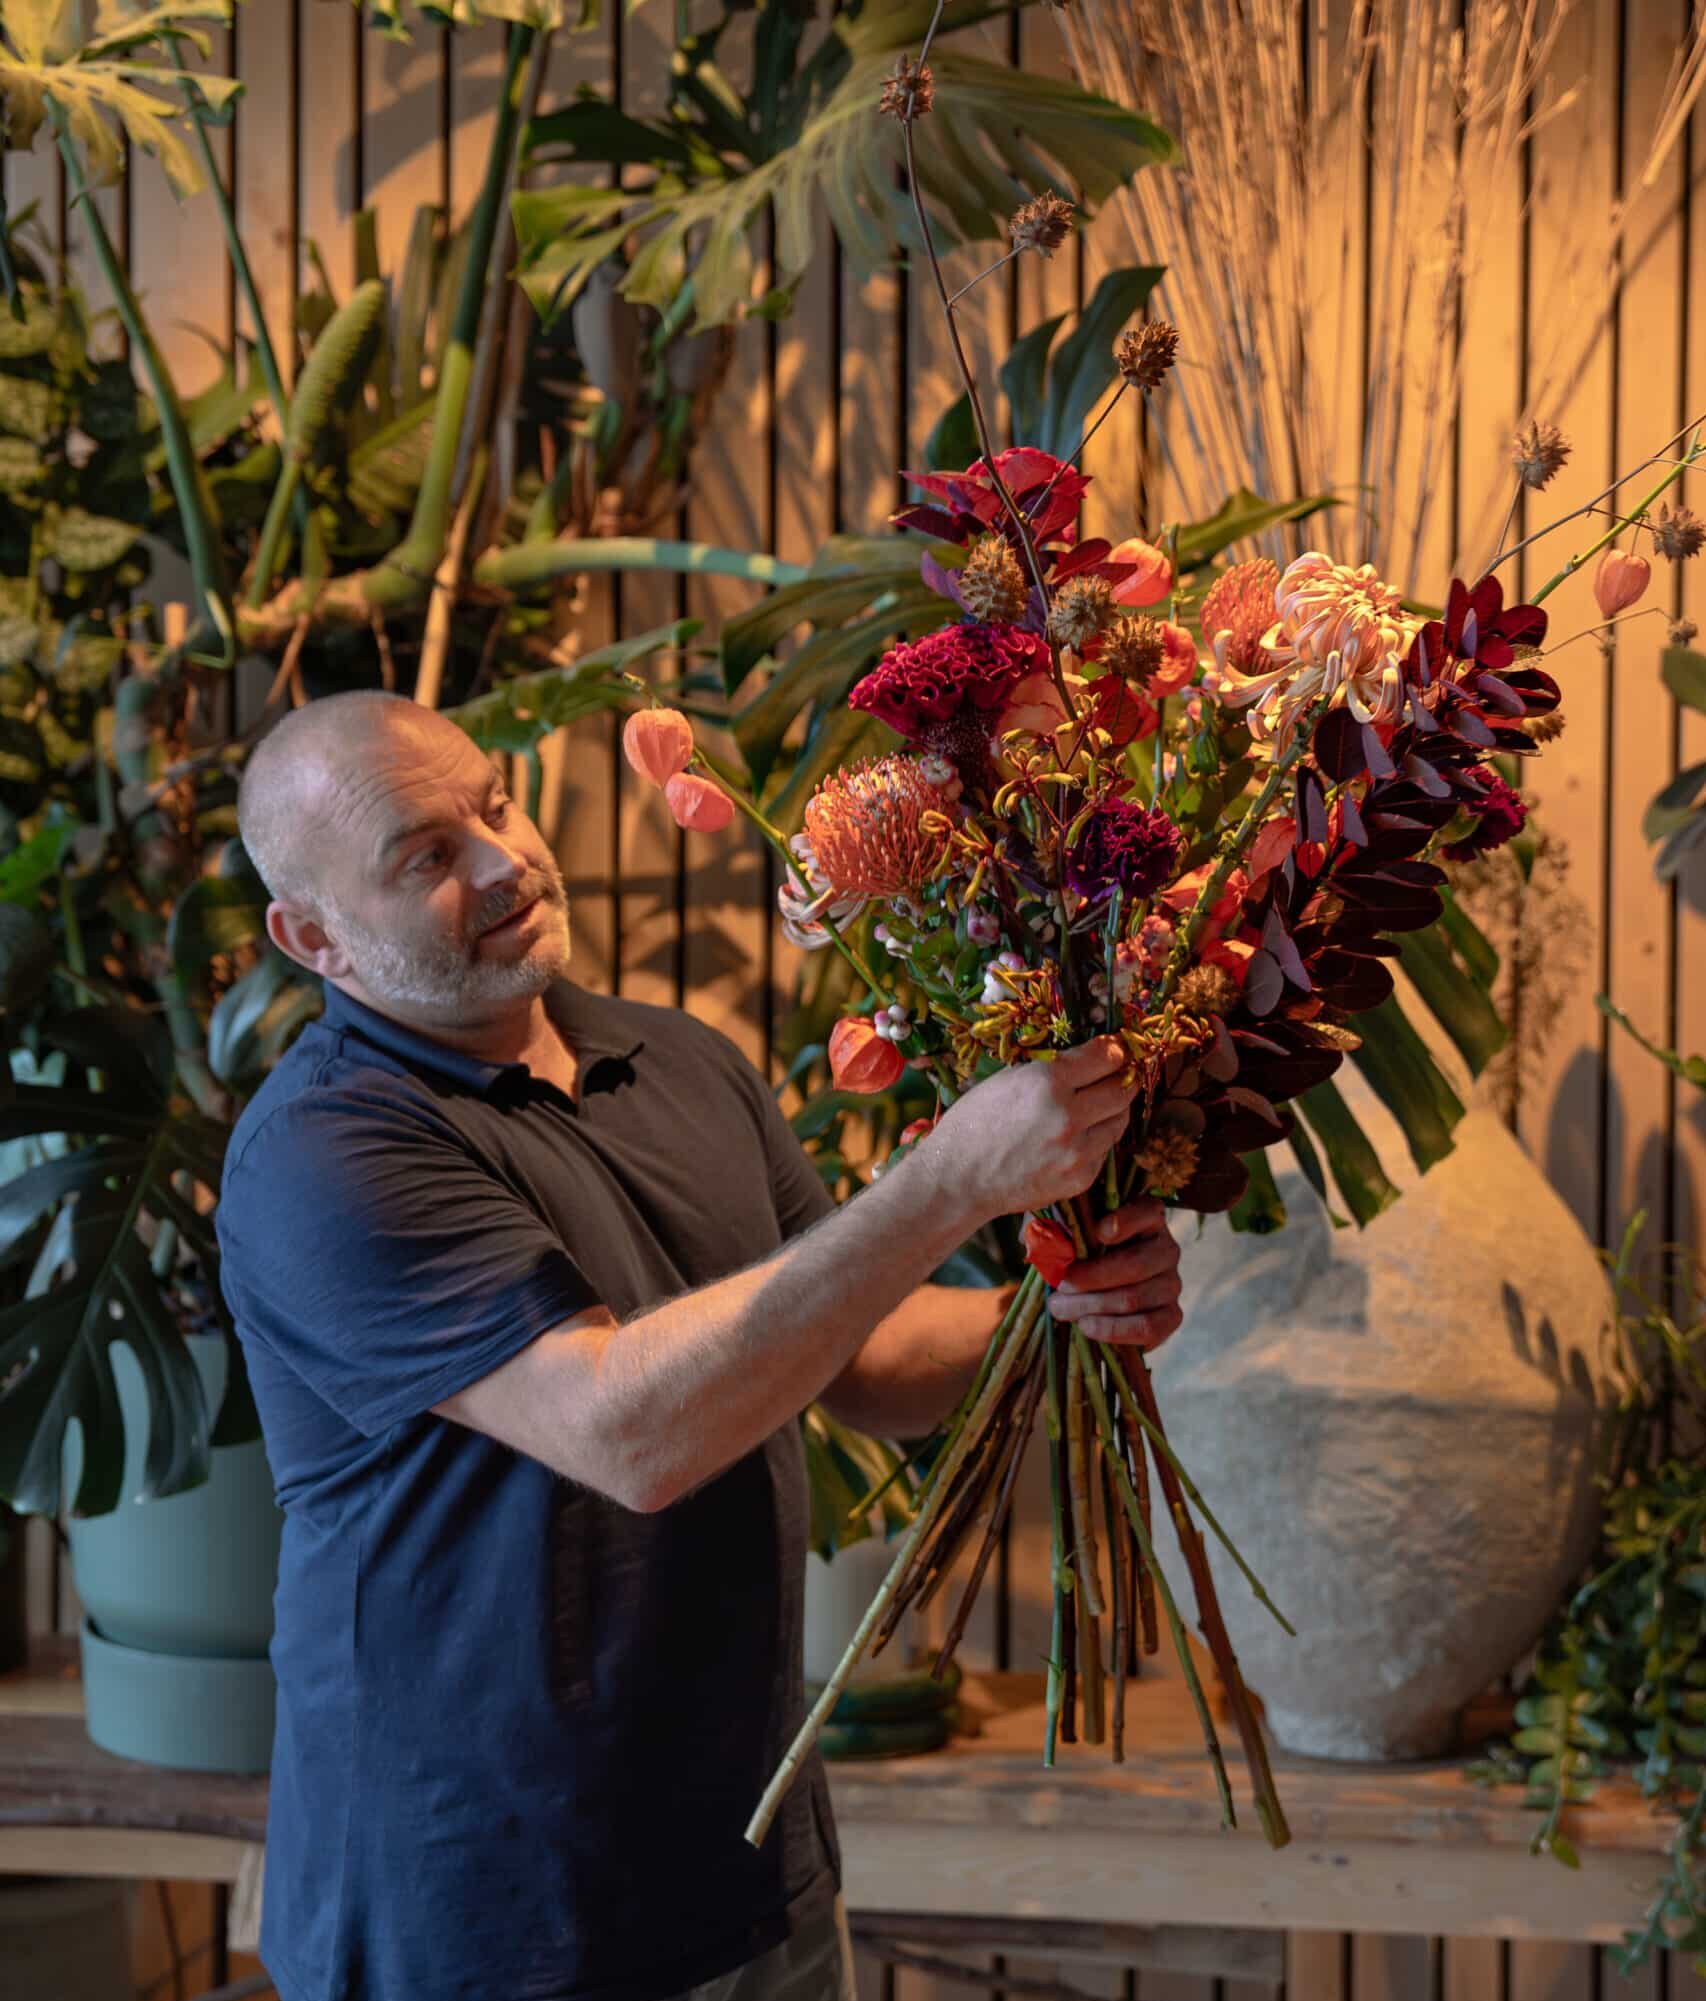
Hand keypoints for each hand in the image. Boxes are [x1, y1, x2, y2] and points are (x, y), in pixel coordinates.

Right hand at [927, 1037, 1137, 1220]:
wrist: (958, 1179)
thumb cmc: (973, 1124)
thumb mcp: (1007, 1080)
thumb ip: (1051, 1070)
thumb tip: (1089, 1060)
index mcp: (1047, 1082)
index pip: (1105, 1057)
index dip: (1116, 1050)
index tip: (1118, 1049)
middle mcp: (1069, 1115)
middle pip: (1123, 1089)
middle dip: (1123, 1079)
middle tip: (1119, 1075)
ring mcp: (1078, 1150)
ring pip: (1119, 1121)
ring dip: (1112, 1110)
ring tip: (1096, 1107)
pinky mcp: (1080, 1178)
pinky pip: (1103, 1150)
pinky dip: (1095, 1140)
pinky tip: (1074, 1138)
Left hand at [1044, 1196, 1182, 1350]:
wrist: (1096, 1296)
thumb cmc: (1080, 1256)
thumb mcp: (1065, 1234)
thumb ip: (1052, 1227)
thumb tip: (1034, 1240)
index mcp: (1147, 1217)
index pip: (1146, 1211)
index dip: (1124, 1221)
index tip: (1097, 1232)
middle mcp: (1166, 1248)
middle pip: (1134, 1264)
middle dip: (1090, 1277)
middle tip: (1059, 1286)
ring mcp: (1172, 1284)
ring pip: (1134, 1298)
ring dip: (1092, 1306)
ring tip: (1061, 1309)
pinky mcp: (1171, 1316)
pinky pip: (1148, 1327)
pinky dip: (1113, 1330)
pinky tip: (1086, 1327)